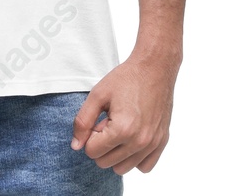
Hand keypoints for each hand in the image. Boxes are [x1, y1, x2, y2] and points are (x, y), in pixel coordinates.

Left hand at [70, 51, 178, 173]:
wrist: (155, 68)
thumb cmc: (126, 78)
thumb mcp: (97, 95)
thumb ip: (82, 121)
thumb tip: (76, 146)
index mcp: (122, 129)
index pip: (92, 152)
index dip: (90, 135)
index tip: (99, 119)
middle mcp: (140, 141)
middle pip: (105, 163)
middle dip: (101, 145)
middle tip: (109, 123)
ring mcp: (153, 144)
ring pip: (122, 169)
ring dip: (116, 153)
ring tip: (121, 129)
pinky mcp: (162, 142)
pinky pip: (144, 167)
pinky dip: (135, 157)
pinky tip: (132, 139)